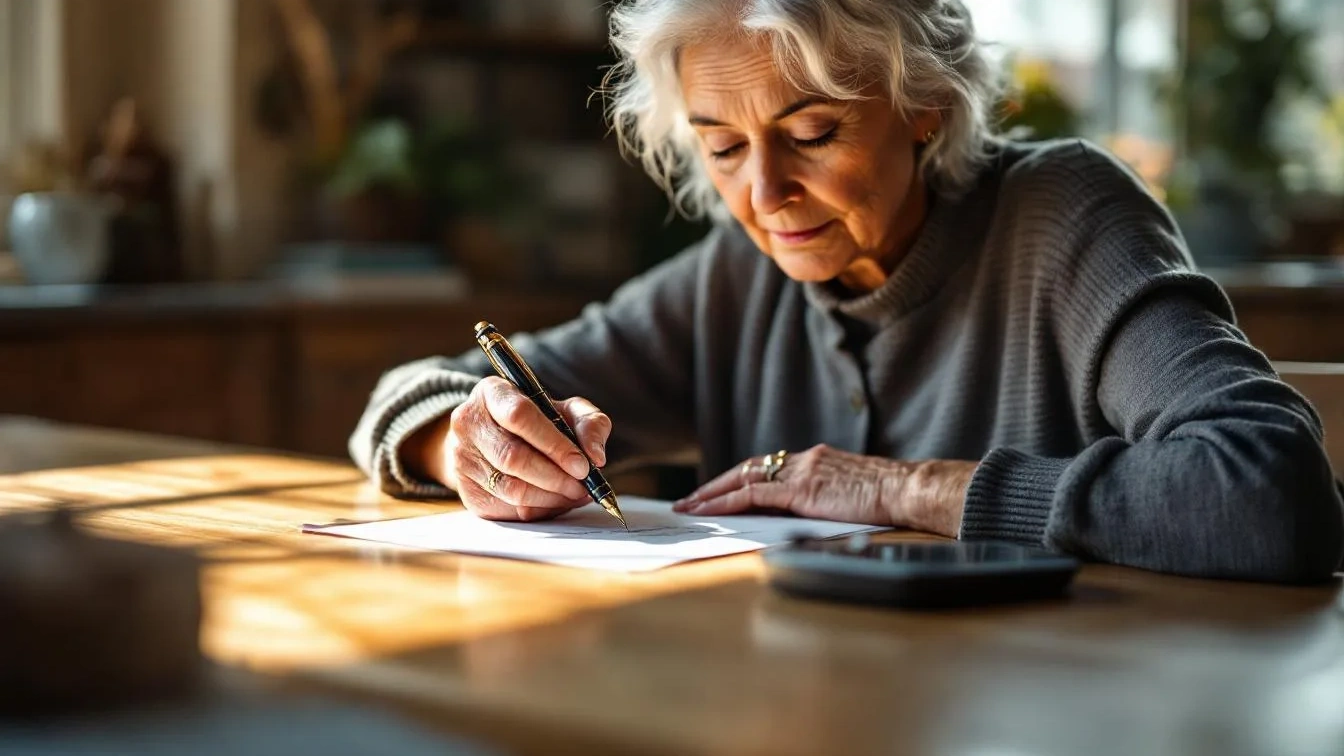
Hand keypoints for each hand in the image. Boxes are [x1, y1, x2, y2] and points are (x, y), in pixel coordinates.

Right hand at [406, 377, 610, 521]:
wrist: (497, 439)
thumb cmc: (538, 422)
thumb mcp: (567, 410)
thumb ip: (590, 424)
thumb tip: (596, 457)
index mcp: (492, 393)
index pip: (520, 416)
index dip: (554, 444)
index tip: (582, 465)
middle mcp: (468, 423)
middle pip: (513, 457)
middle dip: (555, 476)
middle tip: (583, 485)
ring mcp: (463, 459)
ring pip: (510, 488)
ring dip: (550, 497)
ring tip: (575, 494)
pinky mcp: (467, 492)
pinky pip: (507, 509)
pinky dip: (538, 510)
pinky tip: (555, 501)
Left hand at [671, 444, 976, 535]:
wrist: (907, 489)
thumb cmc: (888, 497)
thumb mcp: (849, 493)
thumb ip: (823, 498)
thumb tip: (804, 516)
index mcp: (815, 460)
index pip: (768, 466)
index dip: (739, 478)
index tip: (719, 490)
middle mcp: (804, 459)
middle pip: (748, 468)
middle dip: (716, 484)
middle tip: (690, 498)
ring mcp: (801, 472)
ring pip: (744, 479)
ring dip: (713, 493)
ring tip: (690, 506)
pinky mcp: (802, 489)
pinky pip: (754, 494)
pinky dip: (727, 502)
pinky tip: (710, 510)